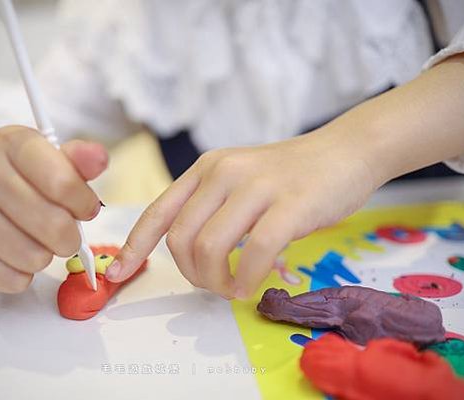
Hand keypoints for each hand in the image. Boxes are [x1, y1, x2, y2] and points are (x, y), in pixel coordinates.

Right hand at [0, 125, 107, 292]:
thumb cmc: (28, 177)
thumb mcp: (56, 159)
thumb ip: (81, 160)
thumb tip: (99, 158)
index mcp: (11, 142)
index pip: (62, 183)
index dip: (83, 203)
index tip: (86, 208)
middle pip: (53, 224)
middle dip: (70, 236)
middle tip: (66, 232)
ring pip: (34, 256)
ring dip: (46, 255)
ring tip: (38, 241)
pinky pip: (11, 279)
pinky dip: (23, 275)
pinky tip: (17, 256)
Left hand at [105, 129, 377, 298]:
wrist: (346, 151)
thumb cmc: (291, 175)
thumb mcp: (240, 180)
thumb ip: (212, 208)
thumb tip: (190, 256)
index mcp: (205, 169)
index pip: (158, 212)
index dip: (134, 247)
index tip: (117, 274)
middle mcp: (223, 172)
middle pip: (180, 239)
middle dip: (191, 274)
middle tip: (214, 285)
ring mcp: (256, 186)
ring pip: (210, 248)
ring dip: (217, 281)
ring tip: (234, 288)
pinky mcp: (290, 204)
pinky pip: (254, 253)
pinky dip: (246, 279)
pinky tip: (252, 285)